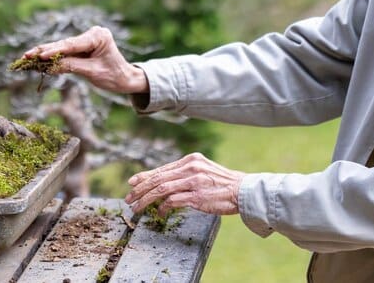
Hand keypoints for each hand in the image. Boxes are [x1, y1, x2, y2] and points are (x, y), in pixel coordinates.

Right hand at [22, 26, 147, 93]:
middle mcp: (92, 34)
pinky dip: (53, 56)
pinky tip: (37, 59)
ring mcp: (86, 39)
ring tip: (27, 57)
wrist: (126, 78)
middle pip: (64, 44)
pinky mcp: (82, 46)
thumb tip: (49, 67)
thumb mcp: (92, 72)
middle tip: (26, 55)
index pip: (72, 44)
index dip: (54, 51)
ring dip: (45, 53)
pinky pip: (66, 52)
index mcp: (98, 36)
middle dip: (45, 51)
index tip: (39, 56)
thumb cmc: (114, 76)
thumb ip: (71, 67)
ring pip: (62, 47)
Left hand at [125, 152, 245, 216]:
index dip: (145, 176)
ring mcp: (194, 181)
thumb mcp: (203, 171)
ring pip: (162, 189)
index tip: (132, 182)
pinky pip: (173, 201)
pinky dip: (163, 207)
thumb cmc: (223, 184)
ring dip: (146, 199)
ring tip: (137, 207)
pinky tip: (158, 212)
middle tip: (129, 198)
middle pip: (158, 178)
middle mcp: (191, 167)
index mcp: (191, 160)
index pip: (162, 168)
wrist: (244, 191)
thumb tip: (163, 183)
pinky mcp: (197, 196)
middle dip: (140, 189)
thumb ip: (185, 174)